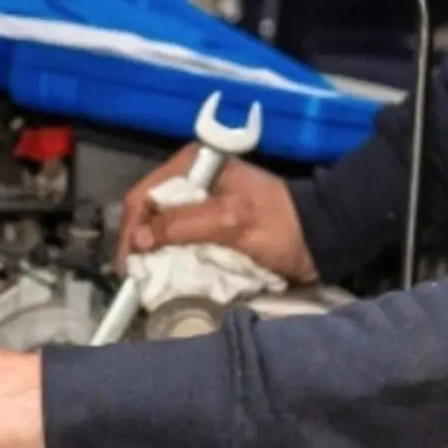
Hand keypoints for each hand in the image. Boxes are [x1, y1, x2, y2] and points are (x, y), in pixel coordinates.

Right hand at [114, 143, 318, 285]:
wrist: (319, 239)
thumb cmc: (278, 225)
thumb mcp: (231, 222)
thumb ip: (184, 225)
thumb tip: (138, 238)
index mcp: (194, 165)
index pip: (145, 194)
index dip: (131, 229)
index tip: (128, 265)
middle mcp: (191, 179)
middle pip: (147, 212)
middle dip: (137, 244)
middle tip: (134, 279)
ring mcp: (200, 203)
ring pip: (160, 228)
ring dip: (151, 255)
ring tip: (145, 282)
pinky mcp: (209, 225)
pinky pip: (178, 240)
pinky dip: (169, 258)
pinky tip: (164, 277)